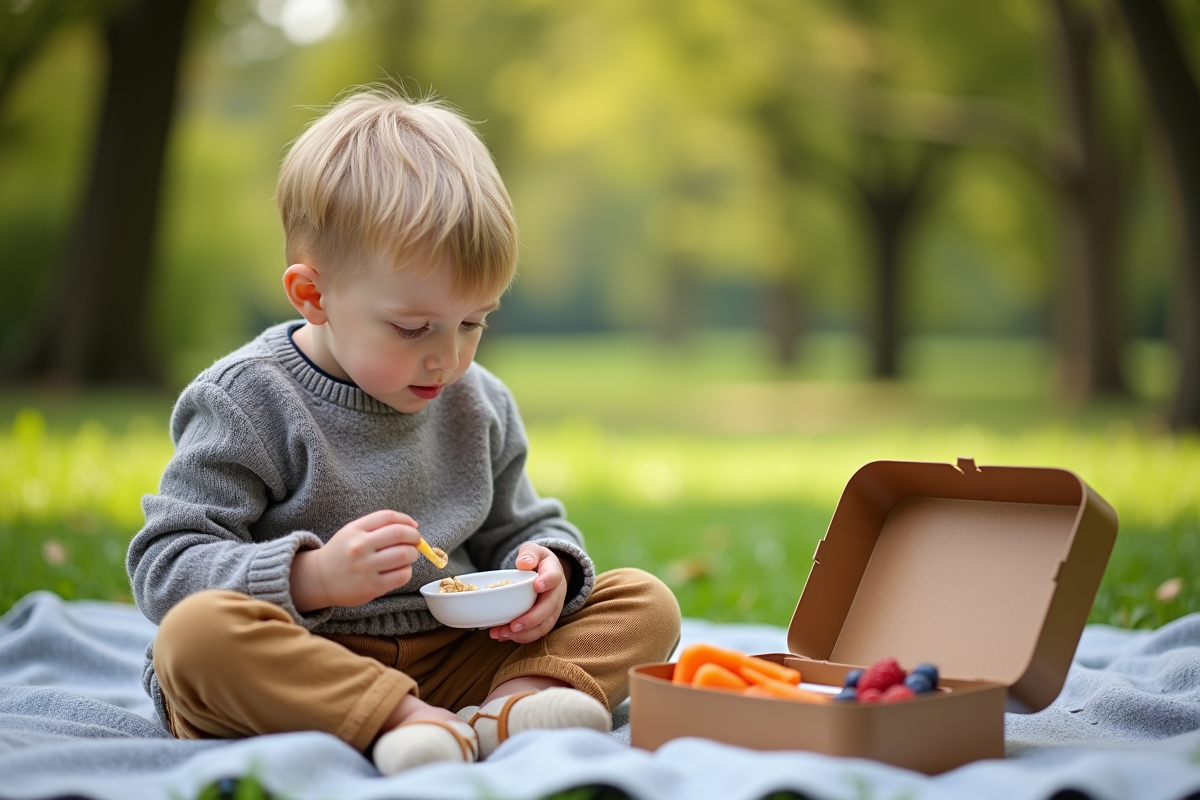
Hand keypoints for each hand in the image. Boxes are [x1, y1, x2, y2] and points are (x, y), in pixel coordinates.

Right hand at [291, 510, 420, 610]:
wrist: (319, 580)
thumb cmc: (342, 553)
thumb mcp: (352, 532)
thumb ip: (378, 526)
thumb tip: (412, 526)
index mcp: (355, 530)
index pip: (388, 517)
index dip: (406, 520)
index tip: (413, 526)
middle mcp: (359, 547)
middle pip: (400, 534)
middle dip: (414, 537)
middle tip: (415, 542)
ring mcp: (365, 567)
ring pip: (404, 555)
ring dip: (413, 554)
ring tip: (409, 556)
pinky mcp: (372, 587)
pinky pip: (401, 575)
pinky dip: (407, 571)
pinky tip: (401, 570)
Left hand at [489, 543, 569, 643]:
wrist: (548, 573)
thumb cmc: (538, 562)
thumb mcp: (533, 551)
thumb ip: (528, 554)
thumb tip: (523, 563)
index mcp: (554, 573)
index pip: (554, 577)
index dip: (547, 582)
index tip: (537, 586)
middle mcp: (557, 593)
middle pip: (549, 608)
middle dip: (532, 619)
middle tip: (513, 625)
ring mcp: (553, 609)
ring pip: (544, 625)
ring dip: (524, 633)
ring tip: (503, 634)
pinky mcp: (546, 620)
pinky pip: (537, 633)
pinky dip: (521, 637)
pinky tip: (504, 636)